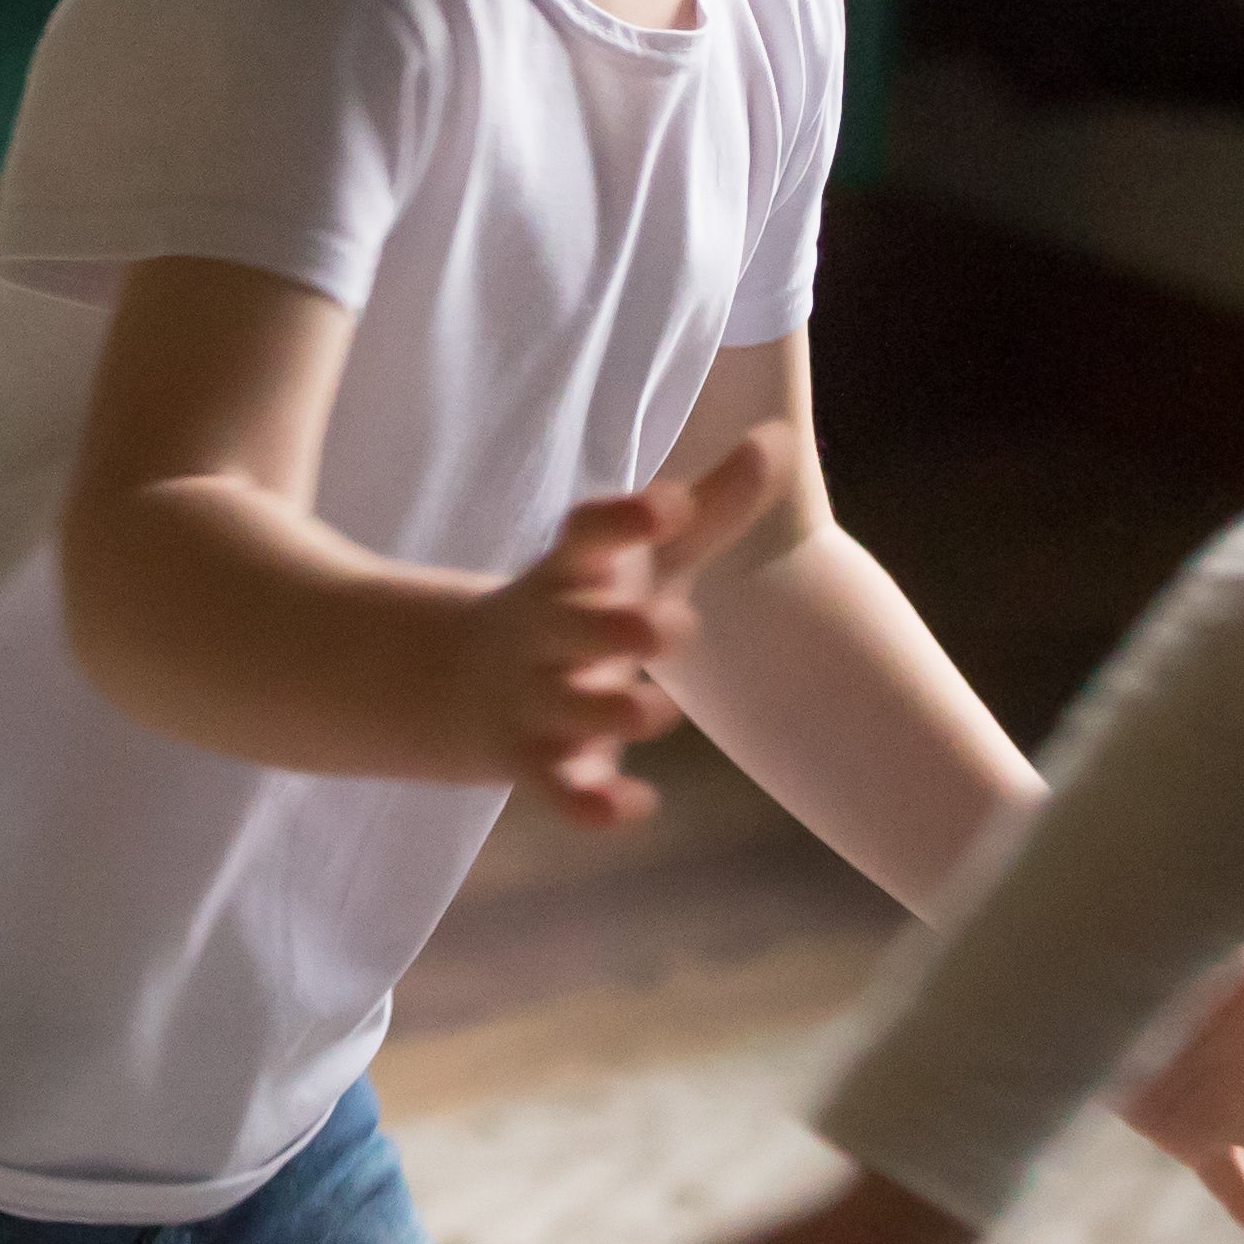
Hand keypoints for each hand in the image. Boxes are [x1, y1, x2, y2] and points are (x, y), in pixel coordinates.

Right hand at [454, 455, 777, 828]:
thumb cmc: (585, 605)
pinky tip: (638, 804)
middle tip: (673, 627)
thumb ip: (710, 509)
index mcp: (572, 574)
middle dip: (616, 628)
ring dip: (610, 710)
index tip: (670, 503)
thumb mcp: (639, 558)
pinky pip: (557, 791)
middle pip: (572, 627)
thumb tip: (780, 439)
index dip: (624, 520)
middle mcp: (546, 634)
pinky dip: (591, 803)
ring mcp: (535, 700)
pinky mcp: (536, 764)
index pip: (588, 535)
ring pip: (567, 710)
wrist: (463, 680)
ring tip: (658, 708)